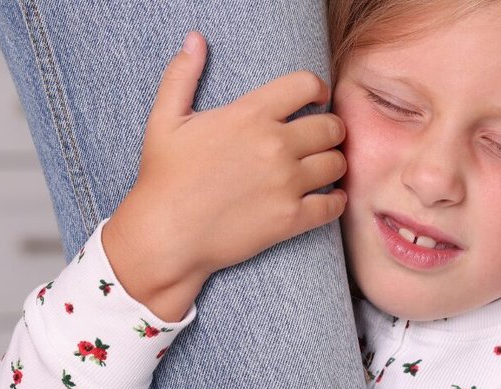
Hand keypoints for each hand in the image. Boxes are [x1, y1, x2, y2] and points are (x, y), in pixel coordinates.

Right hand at [105, 31, 347, 321]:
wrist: (164, 235)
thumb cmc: (163, 177)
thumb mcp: (165, 119)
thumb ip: (183, 75)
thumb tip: (195, 39)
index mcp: (250, 115)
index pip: (307, 85)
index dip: (318, 90)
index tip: (317, 100)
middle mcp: (275, 145)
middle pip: (331, 126)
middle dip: (329, 129)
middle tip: (320, 139)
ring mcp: (286, 183)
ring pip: (337, 163)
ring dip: (333, 164)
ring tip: (320, 169)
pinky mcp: (290, 219)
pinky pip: (334, 205)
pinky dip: (335, 202)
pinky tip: (325, 200)